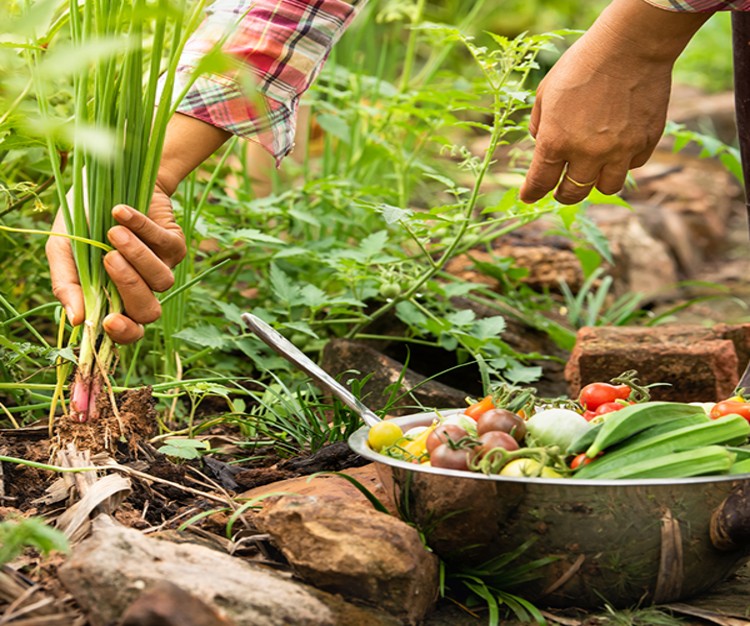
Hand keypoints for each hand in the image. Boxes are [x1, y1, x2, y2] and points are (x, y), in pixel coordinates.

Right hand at [46, 182, 185, 343]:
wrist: (104, 179)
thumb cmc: (81, 220)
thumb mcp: (64, 250)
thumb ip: (67, 284)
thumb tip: (76, 321)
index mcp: (113, 299)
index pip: (127, 332)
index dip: (123, 333)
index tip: (109, 320)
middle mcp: (142, 289)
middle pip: (149, 312)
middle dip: (130, 287)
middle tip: (109, 258)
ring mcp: (162, 268)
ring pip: (163, 281)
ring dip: (138, 256)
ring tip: (114, 233)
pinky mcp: (176, 245)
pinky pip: (165, 244)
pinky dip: (142, 227)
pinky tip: (121, 212)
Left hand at [519, 0, 708, 204]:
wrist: (630, 45)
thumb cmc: (582, 64)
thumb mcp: (546, 91)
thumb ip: (539, 124)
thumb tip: (540, 144)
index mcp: (556, 141)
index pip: (540, 182)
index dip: (532, 193)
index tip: (529, 197)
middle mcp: (587, 153)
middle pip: (573, 194)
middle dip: (564, 194)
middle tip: (562, 190)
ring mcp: (619, 150)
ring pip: (607, 188)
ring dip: (596, 182)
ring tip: (593, 170)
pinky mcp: (645, 143)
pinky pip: (632, 166)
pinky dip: (623, 161)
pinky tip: (618, 145)